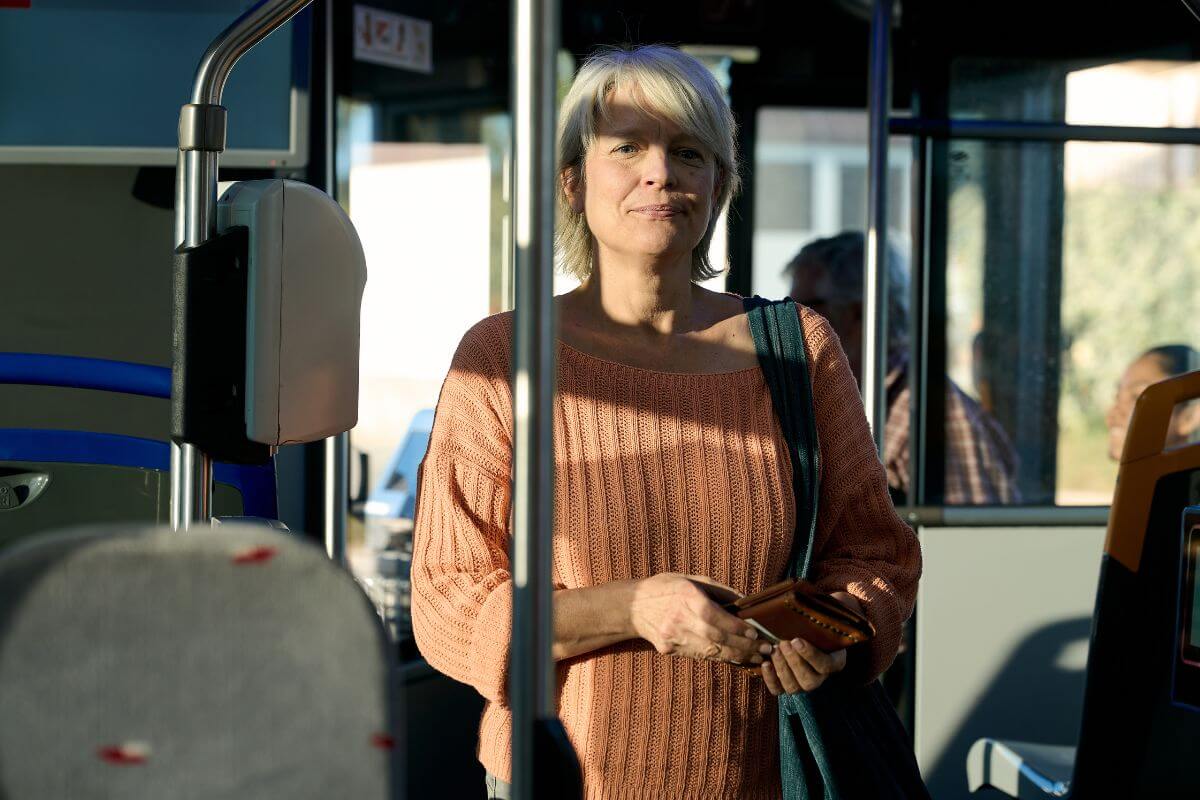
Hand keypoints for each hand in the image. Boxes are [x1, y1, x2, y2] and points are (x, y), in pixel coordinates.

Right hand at [629, 573, 774, 665]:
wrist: (633, 606)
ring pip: (710, 651)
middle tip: (765, 650)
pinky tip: (736, 658)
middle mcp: (678, 618)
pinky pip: (699, 656)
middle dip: (744, 646)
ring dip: (736, 656)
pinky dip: (720, 658)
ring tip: (756, 657)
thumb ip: (719, 591)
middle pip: (715, 638)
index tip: (756, 633)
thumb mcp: (691, 579)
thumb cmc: (666, 588)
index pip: (714, 616)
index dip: (736, 627)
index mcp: (685, 596)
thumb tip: (746, 602)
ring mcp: (672, 637)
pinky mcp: (668, 650)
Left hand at [761, 591, 862, 695]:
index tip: (796, 639)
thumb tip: (807, 597)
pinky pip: (777, 690)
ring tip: (773, 649)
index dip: (810, 655)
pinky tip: (765, 663)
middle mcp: (820, 678)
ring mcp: (802, 684)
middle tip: (782, 643)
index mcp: (835, 662)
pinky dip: (770, 679)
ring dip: (782, 668)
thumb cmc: (816, 622)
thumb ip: (820, 612)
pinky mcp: (786, 686)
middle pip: (809, 680)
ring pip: (793, 687)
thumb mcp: (823, 617)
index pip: (825, 665)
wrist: (807, 630)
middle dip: (794, 661)